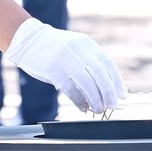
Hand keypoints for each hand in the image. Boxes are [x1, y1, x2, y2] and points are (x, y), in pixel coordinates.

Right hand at [3, 19, 125, 114]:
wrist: (29, 40)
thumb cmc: (54, 49)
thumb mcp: (75, 49)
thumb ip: (89, 62)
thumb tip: (106, 87)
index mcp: (86, 44)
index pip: (107, 63)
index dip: (117, 80)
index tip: (122, 94)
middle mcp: (78, 50)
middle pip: (100, 74)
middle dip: (109, 92)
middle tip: (112, 105)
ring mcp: (65, 59)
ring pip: (87, 83)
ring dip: (95, 99)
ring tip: (98, 110)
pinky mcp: (53, 69)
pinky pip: (70, 89)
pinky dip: (79, 101)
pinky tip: (82, 108)